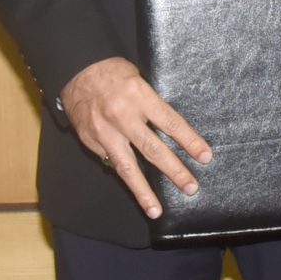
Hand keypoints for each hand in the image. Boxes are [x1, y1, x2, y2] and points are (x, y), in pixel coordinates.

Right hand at [60, 56, 208, 220]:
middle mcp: (122, 116)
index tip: (204, 156)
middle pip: (152, 149)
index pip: (170, 123)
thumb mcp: (138, 78)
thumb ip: (151, 104)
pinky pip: (110, 161)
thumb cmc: (113, 71)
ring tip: (156, 210)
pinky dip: (123, 173)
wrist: (75, 69)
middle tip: (190, 187)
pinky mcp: (90, 141)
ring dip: (143, 191)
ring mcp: (104, 132)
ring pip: (127, 167)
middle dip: (174, 171)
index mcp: (139, 96)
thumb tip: (168, 131)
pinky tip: (134, 186)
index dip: (189, 141)